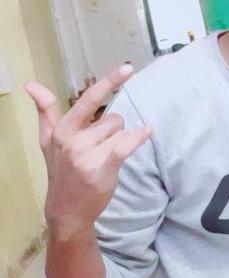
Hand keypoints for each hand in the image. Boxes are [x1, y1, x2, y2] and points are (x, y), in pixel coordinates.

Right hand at [24, 64, 151, 237]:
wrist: (66, 209)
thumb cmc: (60, 171)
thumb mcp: (47, 141)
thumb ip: (45, 111)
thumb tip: (31, 85)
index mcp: (62, 130)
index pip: (88, 99)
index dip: (109, 82)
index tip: (127, 68)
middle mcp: (73, 140)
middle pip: (113, 119)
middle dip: (112, 131)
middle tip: (98, 150)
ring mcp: (87, 155)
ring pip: (121, 133)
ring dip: (119, 143)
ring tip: (103, 160)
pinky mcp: (103, 169)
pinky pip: (126, 145)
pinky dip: (138, 137)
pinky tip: (147, 130)